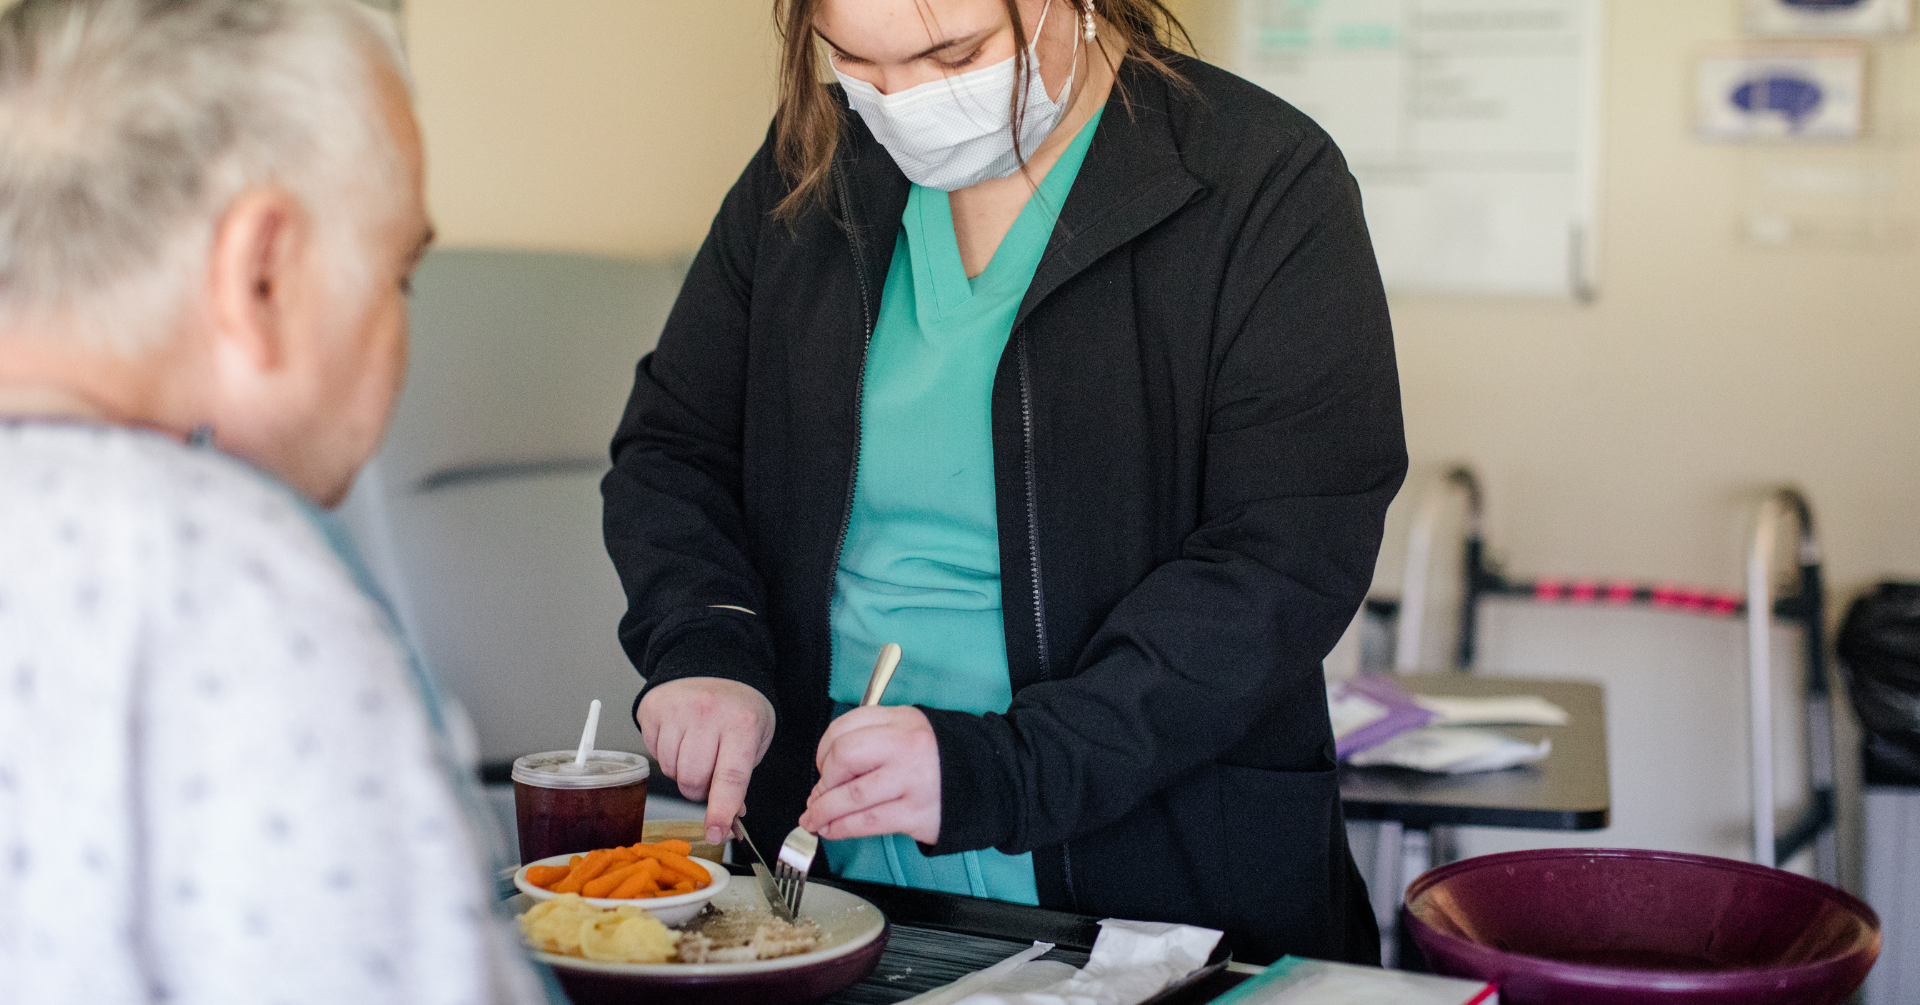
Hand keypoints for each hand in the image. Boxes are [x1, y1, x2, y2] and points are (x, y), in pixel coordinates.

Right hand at [635, 677, 775, 844]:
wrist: (715, 664)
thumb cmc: (738, 707)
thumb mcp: (755, 738)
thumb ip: (741, 778)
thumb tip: (729, 819)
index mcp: (741, 724)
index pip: (730, 778)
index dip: (721, 811)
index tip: (716, 833)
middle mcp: (707, 715)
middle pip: (692, 780)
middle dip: (699, 789)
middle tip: (710, 770)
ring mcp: (677, 711)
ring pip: (670, 771)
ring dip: (681, 771)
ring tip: (696, 746)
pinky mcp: (653, 710)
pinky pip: (654, 754)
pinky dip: (666, 754)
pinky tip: (680, 735)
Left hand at [798, 705, 941, 844]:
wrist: (989, 779)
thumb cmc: (942, 758)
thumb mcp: (910, 730)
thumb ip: (873, 739)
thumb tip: (828, 774)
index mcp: (902, 721)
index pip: (845, 728)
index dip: (822, 751)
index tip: (821, 767)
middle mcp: (907, 746)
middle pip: (844, 756)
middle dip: (823, 780)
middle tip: (819, 795)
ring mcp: (912, 781)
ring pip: (852, 796)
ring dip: (823, 811)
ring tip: (814, 819)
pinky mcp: (916, 814)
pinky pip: (868, 823)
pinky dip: (842, 828)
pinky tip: (832, 830)